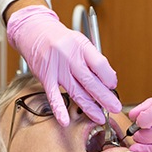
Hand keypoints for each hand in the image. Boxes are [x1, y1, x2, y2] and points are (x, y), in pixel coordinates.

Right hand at [6, 4, 120, 125]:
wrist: (35, 30)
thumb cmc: (61, 38)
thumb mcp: (80, 41)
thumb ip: (93, 58)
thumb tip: (108, 79)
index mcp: (81, 46)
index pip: (99, 63)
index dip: (108, 77)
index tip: (113, 85)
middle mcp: (69, 56)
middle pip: (90, 80)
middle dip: (104, 97)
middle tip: (115, 107)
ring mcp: (57, 68)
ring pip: (75, 91)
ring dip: (89, 107)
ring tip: (100, 117)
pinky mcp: (45, 77)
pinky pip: (53, 95)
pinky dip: (59, 109)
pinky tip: (66, 120)